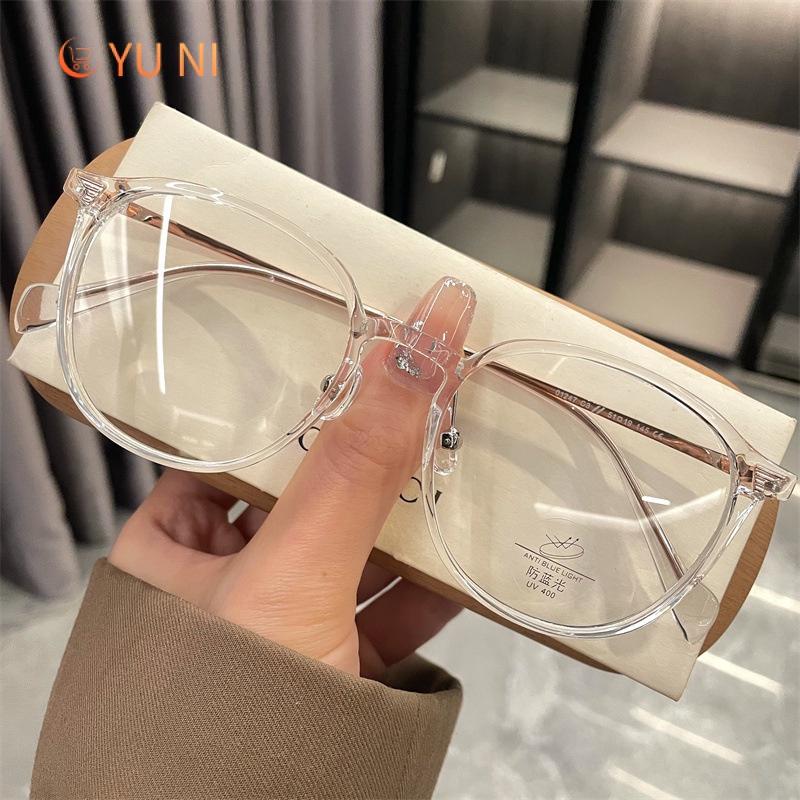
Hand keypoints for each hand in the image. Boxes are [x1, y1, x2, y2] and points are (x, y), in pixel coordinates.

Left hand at [108, 277, 475, 678]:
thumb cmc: (223, 724)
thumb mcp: (287, 576)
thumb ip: (348, 468)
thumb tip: (404, 358)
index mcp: (174, 550)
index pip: (235, 449)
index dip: (296, 403)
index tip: (350, 366)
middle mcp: (227, 586)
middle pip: (308, 493)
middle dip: (368, 452)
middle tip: (416, 399)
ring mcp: (286, 630)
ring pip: (356, 549)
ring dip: (411, 514)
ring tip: (454, 459)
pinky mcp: (338, 673)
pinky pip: (389, 610)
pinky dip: (432, 583)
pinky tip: (470, 553)